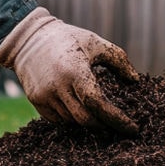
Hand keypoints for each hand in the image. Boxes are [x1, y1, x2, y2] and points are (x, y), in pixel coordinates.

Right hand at [0, 7, 139, 134]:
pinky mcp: (36, 100)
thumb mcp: (96, 43)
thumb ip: (118, 60)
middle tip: (118, 127)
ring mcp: (44, 95)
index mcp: (75, 70)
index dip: (117, 119)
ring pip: (72, 121)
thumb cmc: (67, 38)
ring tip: (99, 116)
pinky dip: (71, 120)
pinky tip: (79, 111)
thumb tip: (135, 81)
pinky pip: (58, 120)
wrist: (28, 38)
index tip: (132, 128)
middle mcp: (58, 86)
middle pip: (86, 119)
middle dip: (104, 126)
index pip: (98, 104)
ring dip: (88, 122)